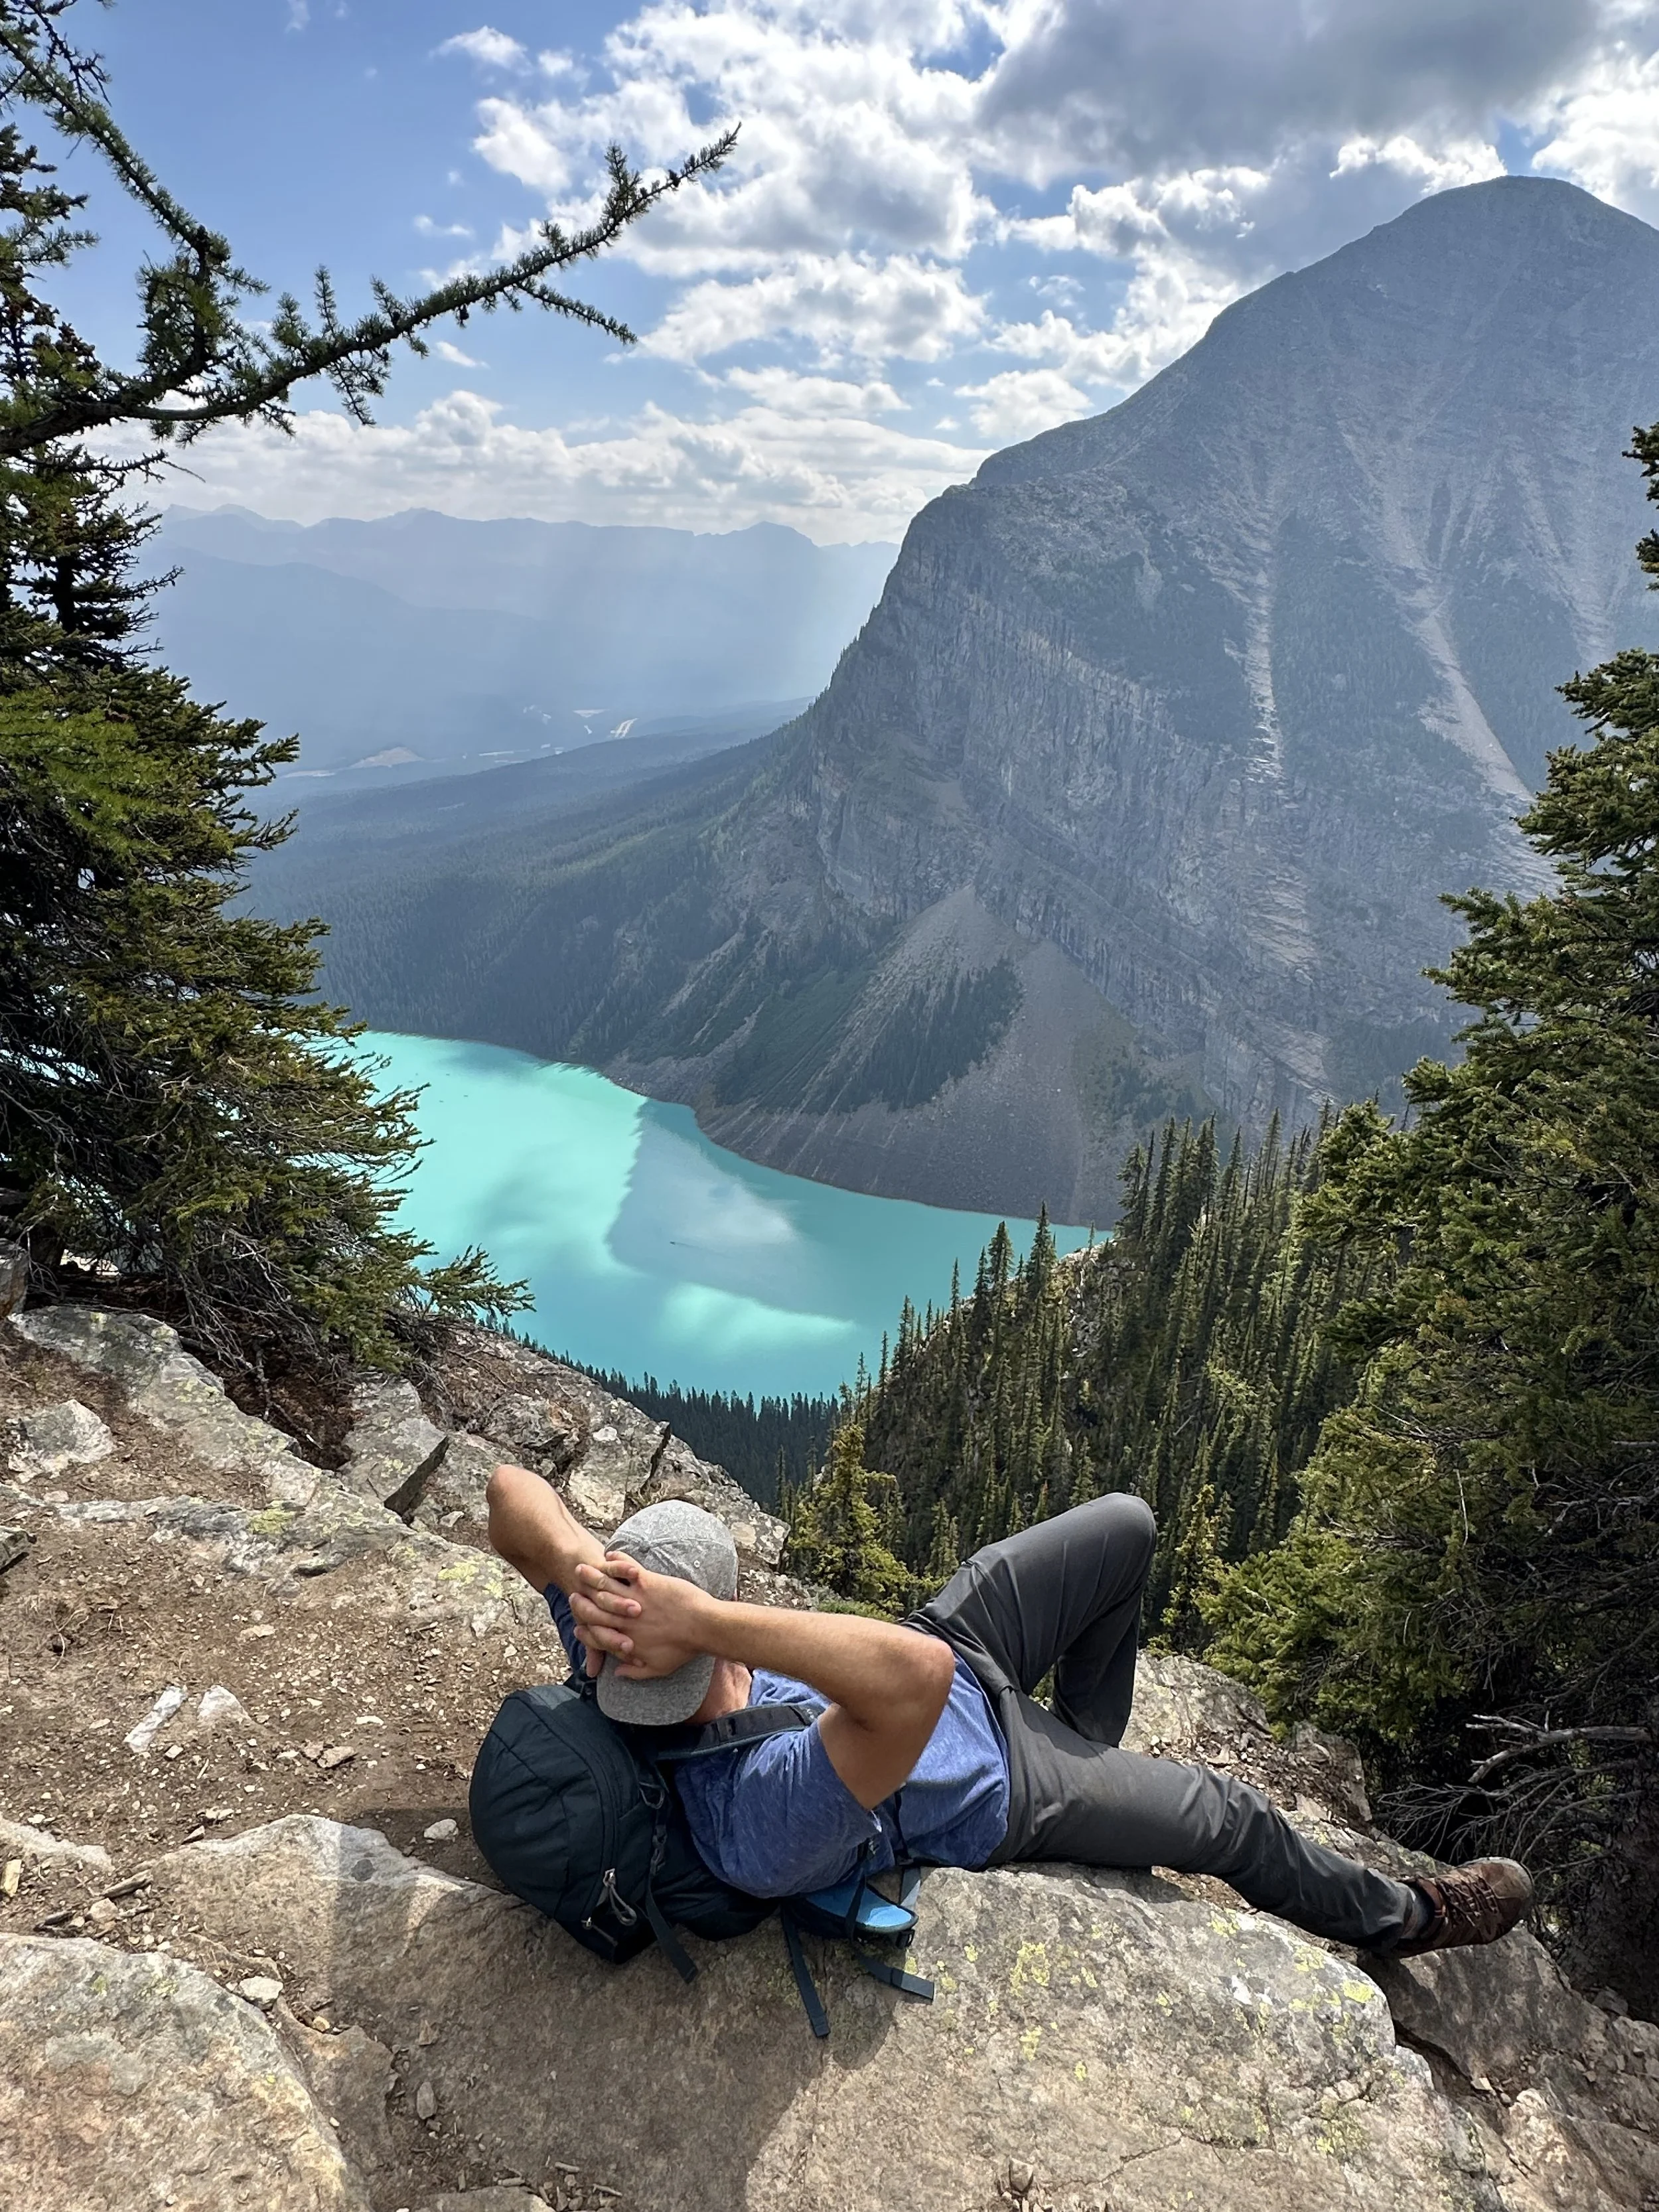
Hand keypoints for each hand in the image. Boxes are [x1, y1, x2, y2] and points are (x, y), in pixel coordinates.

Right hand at [569, 1554, 716, 1678]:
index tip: (578, 1626)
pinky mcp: (647, 1581)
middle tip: (573, 1593)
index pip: (595, 1635)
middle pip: (594, 1607)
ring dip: (591, 1575)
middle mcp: (625, 1618)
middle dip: (580, 1599)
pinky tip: (609, 1554)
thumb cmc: (684, 1648)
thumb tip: (618, 1673)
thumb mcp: (658, 1668)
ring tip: (582, 1568)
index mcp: (625, 1638)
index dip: (584, 1631)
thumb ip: (636, 1671)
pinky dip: (617, 1561)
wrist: (704, 1626)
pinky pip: (625, 1568)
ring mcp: (634, 1598)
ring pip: (606, 1586)